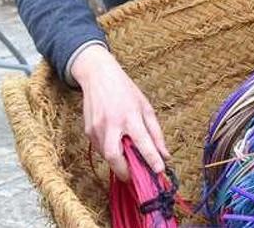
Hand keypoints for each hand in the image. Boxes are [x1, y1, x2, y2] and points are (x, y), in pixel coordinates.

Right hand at [71, 45, 169, 181]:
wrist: (98, 75)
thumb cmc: (125, 90)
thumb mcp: (146, 107)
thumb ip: (156, 133)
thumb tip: (165, 155)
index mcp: (130, 115)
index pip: (142, 142)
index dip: (152, 158)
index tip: (159, 170)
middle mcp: (111, 123)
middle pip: (115, 156)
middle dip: (125, 172)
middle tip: (134, 177)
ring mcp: (96, 128)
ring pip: (106, 156)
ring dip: (118, 164)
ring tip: (129, 163)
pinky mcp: (87, 131)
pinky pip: (99, 149)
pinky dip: (110, 153)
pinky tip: (117, 148)